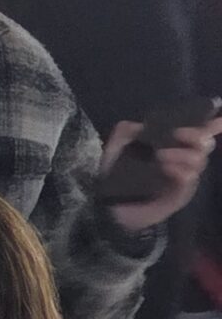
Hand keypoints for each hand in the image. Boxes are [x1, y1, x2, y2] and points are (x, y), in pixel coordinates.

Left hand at [101, 115, 221, 232]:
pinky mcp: (179, 195)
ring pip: (199, 160)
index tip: (219, 114)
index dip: (211, 124)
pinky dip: (179, 169)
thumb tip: (140, 123)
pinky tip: (165, 168)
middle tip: (176, 133)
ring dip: (181, 153)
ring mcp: (184, 179)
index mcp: (173, 148)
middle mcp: (183, 162)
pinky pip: (189, 178)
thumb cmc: (116, 174)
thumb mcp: (117, 148)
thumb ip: (127, 131)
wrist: (109, 204)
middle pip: (206, 144)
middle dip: (195, 135)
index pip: (199, 134)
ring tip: (159, 155)